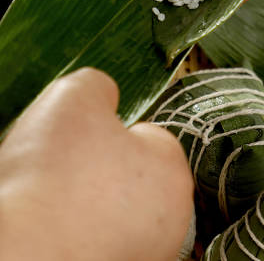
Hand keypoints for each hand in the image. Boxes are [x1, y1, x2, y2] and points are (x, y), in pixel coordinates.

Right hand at [0, 67, 193, 260]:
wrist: (21, 256)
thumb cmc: (51, 177)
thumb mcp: (74, 97)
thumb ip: (98, 86)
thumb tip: (104, 94)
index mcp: (173, 170)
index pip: (149, 138)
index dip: (110, 135)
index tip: (82, 145)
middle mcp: (174, 221)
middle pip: (138, 180)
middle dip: (106, 174)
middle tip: (67, 175)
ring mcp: (149, 255)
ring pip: (120, 218)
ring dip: (96, 210)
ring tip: (59, 208)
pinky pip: (105, 247)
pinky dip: (87, 242)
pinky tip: (61, 235)